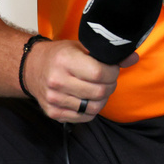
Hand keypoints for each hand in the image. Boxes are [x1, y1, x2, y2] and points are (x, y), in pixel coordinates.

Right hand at [22, 39, 137, 122]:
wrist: (30, 68)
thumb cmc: (59, 55)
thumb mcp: (81, 46)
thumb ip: (107, 52)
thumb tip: (133, 58)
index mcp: (65, 60)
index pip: (99, 73)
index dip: (113, 72)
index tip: (112, 68)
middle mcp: (57, 81)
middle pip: (99, 92)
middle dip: (110, 85)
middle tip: (108, 79)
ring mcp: (53, 99)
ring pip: (93, 107)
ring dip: (103, 99)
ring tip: (99, 88)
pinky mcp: (53, 113)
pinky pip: (83, 117)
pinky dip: (92, 110)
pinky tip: (89, 99)